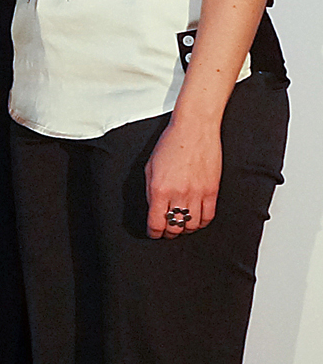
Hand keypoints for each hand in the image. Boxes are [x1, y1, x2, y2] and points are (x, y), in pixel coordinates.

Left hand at [144, 114, 222, 238]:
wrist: (194, 130)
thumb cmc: (171, 144)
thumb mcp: (150, 167)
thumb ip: (150, 190)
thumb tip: (153, 208)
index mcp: (159, 189)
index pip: (156, 223)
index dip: (153, 233)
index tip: (153, 233)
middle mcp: (178, 194)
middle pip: (174, 227)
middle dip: (168, 233)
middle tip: (166, 232)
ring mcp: (197, 194)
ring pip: (192, 226)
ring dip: (185, 229)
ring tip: (180, 226)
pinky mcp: (212, 191)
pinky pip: (209, 216)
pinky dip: (201, 223)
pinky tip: (196, 221)